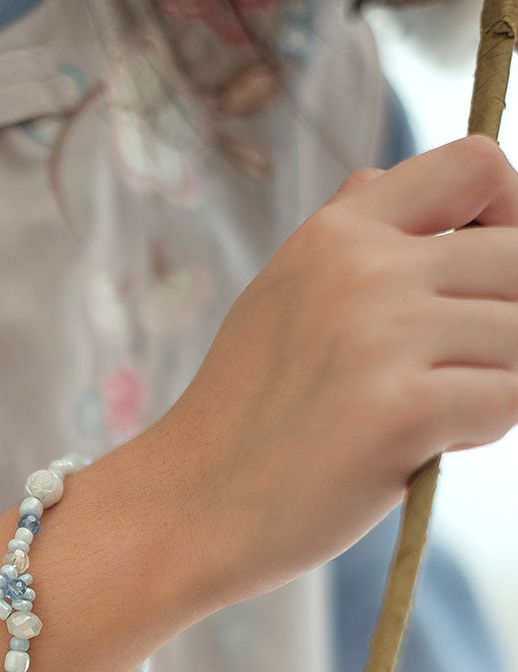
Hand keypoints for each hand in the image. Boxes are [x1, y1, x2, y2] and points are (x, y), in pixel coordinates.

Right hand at [160, 135, 517, 603]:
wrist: (186, 507)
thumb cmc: (243, 414)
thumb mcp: (282, 295)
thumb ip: (350, 237)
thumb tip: (411, 183)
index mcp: (336, 232)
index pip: (477, 165)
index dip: (510, 213)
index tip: (483, 276)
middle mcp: (362, 269)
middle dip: (506, 321)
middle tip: (449, 371)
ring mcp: (382, 337)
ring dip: (492, 383)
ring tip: (424, 416)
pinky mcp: (403, 411)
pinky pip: (510, 400)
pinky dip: (481, 430)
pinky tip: (419, 448)